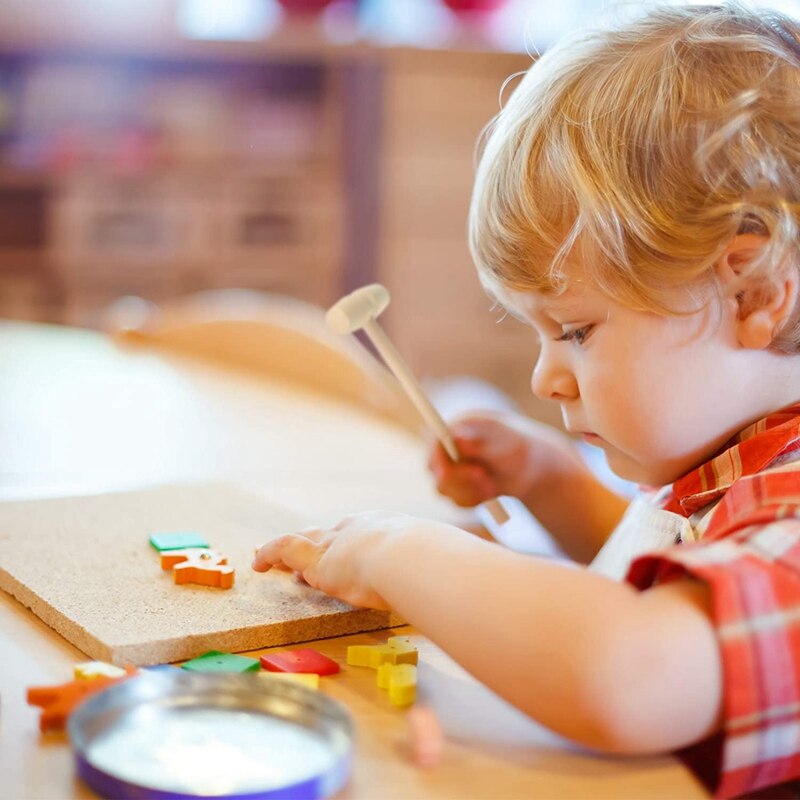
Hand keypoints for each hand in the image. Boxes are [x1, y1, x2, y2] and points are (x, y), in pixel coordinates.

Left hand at [251, 511, 435, 610]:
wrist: (411, 556)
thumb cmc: (429, 564)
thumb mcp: (432, 566)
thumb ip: (432, 577)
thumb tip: (452, 593)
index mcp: (388, 528)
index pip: (361, 534)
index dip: (348, 544)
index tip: (343, 554)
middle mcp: (358, 529)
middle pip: (329, 534)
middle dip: (317, 542)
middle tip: (308, 551)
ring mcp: (336, 542)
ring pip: (303, 541)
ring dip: (286, 550)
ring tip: (266, 556)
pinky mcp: (317, 559)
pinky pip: (285, 548)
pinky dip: (270, 554)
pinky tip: (258, 564)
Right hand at [428, 411, 583, 507]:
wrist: (530, 470)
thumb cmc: (518, 448)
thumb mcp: (503, 442)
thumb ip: (478, 441)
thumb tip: (455, 435)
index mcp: (457, 426)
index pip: (434, 441)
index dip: (437, 459)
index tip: (448, 473)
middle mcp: (448, 446)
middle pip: (434, 468)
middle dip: (461, 480)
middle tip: (485, 480)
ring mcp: (449, 467)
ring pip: (444, 489)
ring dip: (470, 492)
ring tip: (493, 485)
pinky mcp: (455, 486)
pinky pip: (456, 501)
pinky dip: (474, 500)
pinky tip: (490, 491)